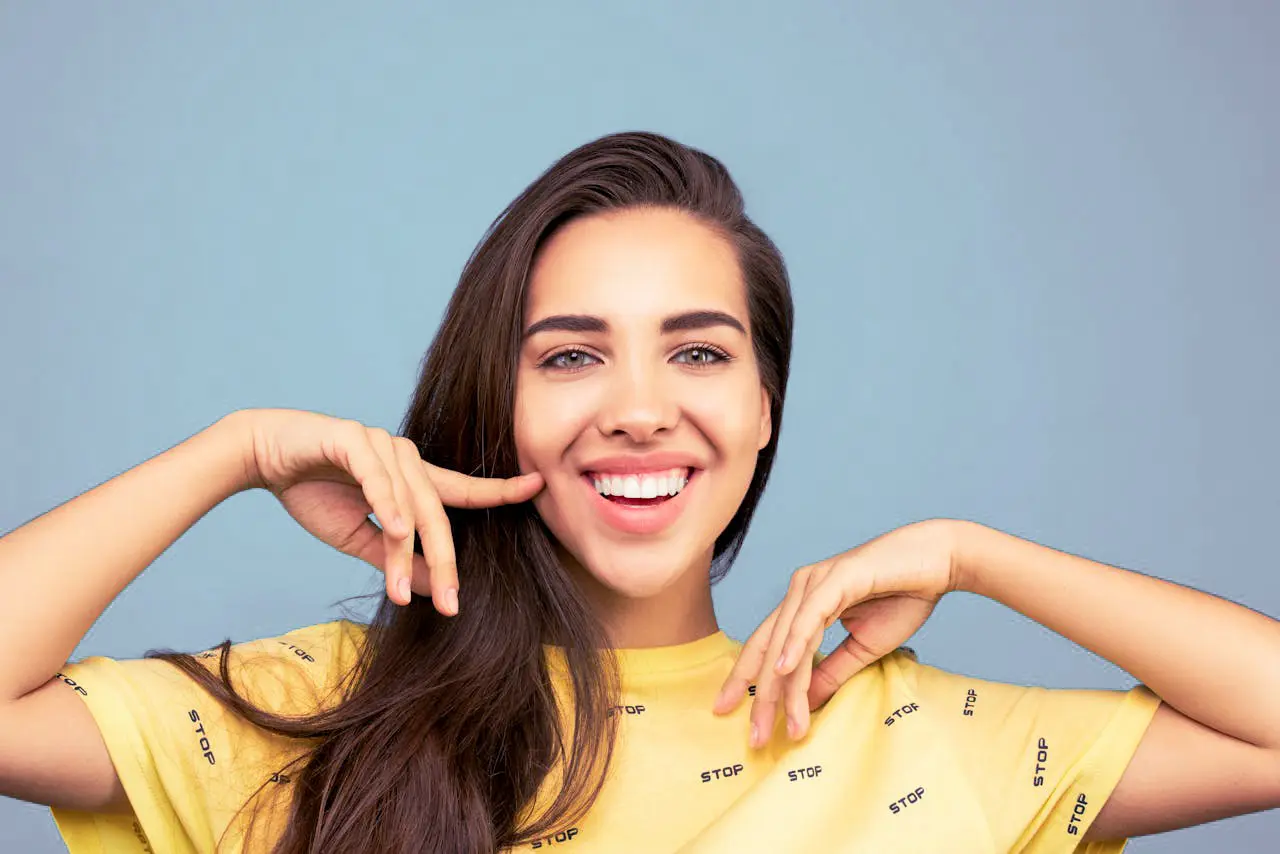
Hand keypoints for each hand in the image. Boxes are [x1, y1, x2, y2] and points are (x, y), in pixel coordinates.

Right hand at [235, 408, 543, 615]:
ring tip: (399, 591)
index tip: (539, 486)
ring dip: (402, 551)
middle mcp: (405, 457)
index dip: (500, 491)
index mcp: (412, 478)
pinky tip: (395, 529)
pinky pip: (378, 476)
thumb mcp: (360, 537)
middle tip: (451, 604)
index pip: (463, 490)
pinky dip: (387, 503)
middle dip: (445, 561)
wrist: (263, 457)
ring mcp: (381, 445)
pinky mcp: (352, 439)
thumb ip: (397, 557)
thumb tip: (436, 588)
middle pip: (438, 513)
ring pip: (406, 503)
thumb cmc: (313, 491)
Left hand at [712, 518, 963, 746]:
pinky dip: (795, 645)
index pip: (767, 648)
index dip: (748, 682)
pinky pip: (809, 617)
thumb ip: (830, 672)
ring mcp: (814, 582)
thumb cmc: (903, 598)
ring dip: (781, 686)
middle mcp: (800, 590)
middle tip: (753, 737)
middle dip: (758, 695)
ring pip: (786, 641)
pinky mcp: (834, 578)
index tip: (733, 715)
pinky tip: (785, 671)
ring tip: (774, 723)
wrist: (939, 563)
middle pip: (767, 647)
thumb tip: (804, 704)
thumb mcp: (861, 648)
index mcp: (803, 603)